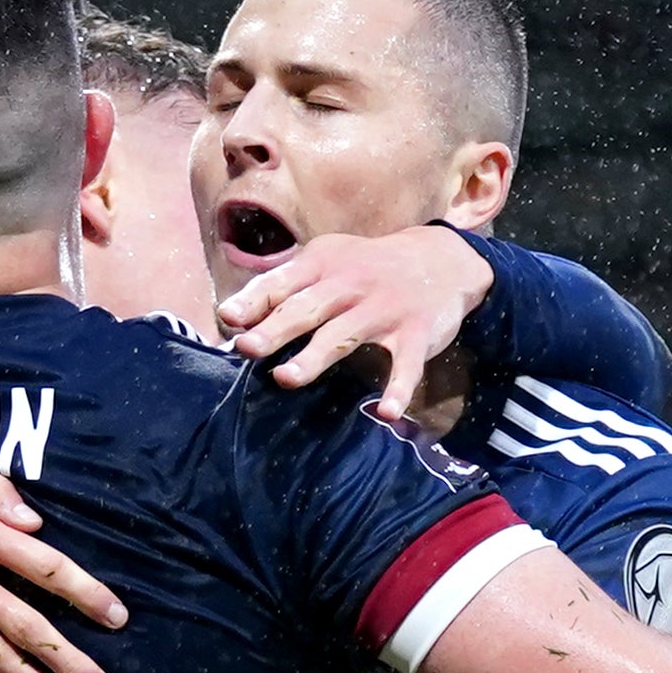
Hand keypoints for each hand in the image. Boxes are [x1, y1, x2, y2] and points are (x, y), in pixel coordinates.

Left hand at [216, 225, 499, 417]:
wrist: (442, 260)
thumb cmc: (366, 267)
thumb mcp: (327, 262)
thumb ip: (283, 286)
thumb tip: (229, 315)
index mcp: (323, 264)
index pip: (283, 282)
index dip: (255, 300)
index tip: (229, 319)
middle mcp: (351, 284)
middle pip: (307, 309)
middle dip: (276, 329)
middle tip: (248, 349)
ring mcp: (385, 309)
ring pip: (344, 335)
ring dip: (315, 357)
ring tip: (286, 378)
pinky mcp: (417, 334)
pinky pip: (406, 366)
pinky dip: (399, 389)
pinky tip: (385, 412)